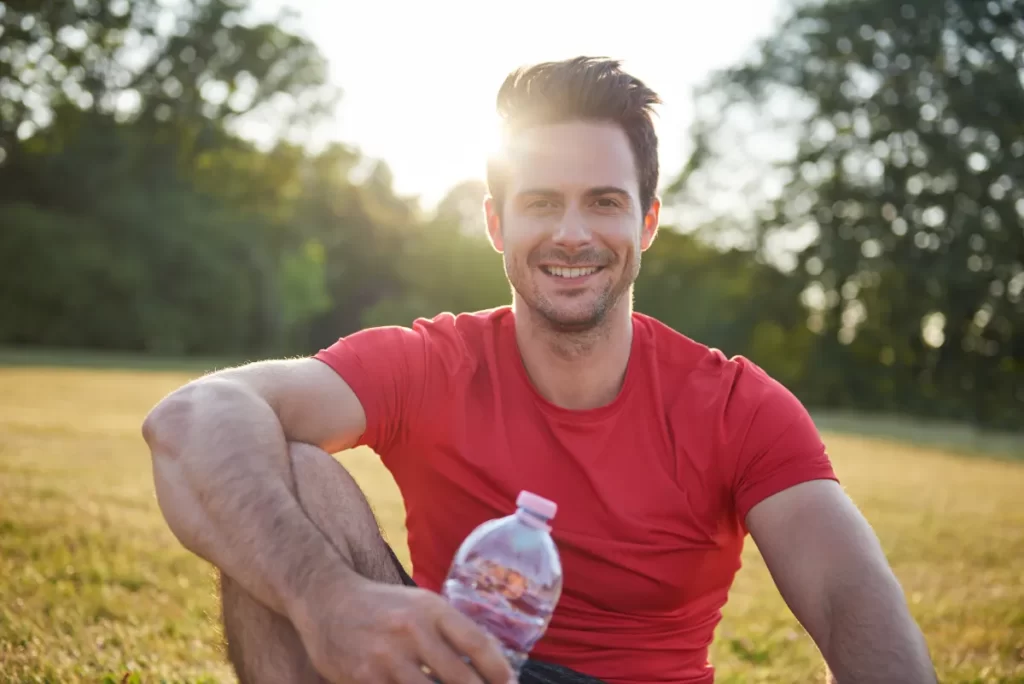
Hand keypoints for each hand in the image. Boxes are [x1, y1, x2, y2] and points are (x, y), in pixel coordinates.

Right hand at [294, 577, 514, 683]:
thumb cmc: (381, 606)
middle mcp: (412, 630)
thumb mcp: (420, 605)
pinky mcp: (363, 678)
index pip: (478, 645)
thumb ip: (452, 630)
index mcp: (432, 609)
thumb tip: (493, 662)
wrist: (326, 599)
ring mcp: (387, 657)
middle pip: (462, 679)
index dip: (500, 672)